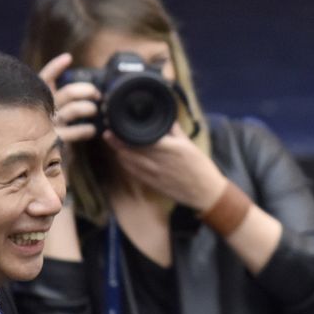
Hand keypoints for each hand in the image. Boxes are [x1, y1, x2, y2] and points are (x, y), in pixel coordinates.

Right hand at [37, 52, 100, 144]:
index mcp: (40, 100)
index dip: (56, 67)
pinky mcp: (56, 140)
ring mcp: (50, 125)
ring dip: (89, 108)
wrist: (31, 161)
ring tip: (95, 111)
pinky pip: (77, 131)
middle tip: (97, 94)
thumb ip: (59, 102)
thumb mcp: (49, 113)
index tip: (68, 58)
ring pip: (75, 109)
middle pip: (69, 92)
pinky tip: (92, 130)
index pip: (45, 78)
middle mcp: (43, 110)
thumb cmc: (44, 133)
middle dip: (87, 90)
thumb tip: (83, 98)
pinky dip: (86, 130)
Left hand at [106, 124, 227, 210]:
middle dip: (116, 141)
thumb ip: (176, 133)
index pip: (140, 138)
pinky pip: (134, 173)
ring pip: (129, 162)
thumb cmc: (200, 167)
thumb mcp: (190, 146)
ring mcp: (154, 174)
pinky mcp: (153, 184)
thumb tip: (169, 122)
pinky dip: (126, 165)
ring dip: (119, 152)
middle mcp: (158, 161)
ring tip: (113, 144)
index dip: (125, 133)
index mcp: (168, 148)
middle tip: (108, 133)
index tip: (116, 126)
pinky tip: (122, 159)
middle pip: (130, 150)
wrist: (205, 191)